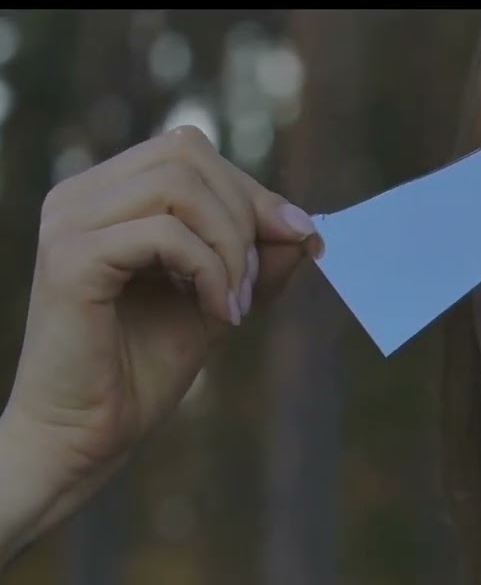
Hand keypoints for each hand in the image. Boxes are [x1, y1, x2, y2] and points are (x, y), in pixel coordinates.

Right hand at [1, 126, 319, 534]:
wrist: (83, 434)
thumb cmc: (141, 368)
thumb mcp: (218, 298)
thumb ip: (257, 259)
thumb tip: (308, 225)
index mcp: (105, 195)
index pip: (190, 151)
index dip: (253, 192)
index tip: (299, 237)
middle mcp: (78, 196)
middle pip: (187, 152)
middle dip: (244, 215)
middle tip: (252, 284)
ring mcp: (69, 223)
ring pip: (179, 185)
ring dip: (229, 245)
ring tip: (234, 302)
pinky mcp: (71, 260)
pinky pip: (165, 233)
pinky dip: (209, 270)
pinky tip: (219, 315)